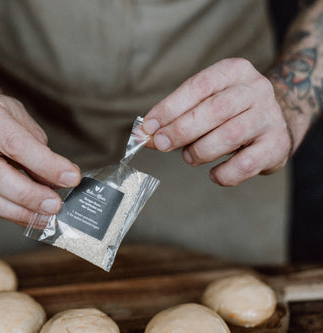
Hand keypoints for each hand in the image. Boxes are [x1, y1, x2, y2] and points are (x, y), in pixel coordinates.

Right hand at [0, 94, 80, 225]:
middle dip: (30, 196)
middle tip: (56, 206)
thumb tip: (57, 182)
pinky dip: (10, 213)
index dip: (47, 165)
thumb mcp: (23, 122)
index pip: (18, 146)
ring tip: (46, 218)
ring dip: (21, 212)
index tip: (71, 178)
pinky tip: (28, 216)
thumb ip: (40, 151)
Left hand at [143, 58, 291, 185]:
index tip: (148, 126)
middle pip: (215, 109)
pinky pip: (245, 164)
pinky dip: (223, 174)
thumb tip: (143, 134)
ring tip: (190, 157)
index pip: (198, 87)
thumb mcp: (204, 105)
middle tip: (162, 144)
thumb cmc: (229, 114)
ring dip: (201, 151)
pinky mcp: (276, 145)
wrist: (276, 123)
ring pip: (230, 135)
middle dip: (181, 130)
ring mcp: (269, 117)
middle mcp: (256, 90)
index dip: (169, 108)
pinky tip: (214, 173)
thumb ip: (175, 118)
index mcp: (234, 72)